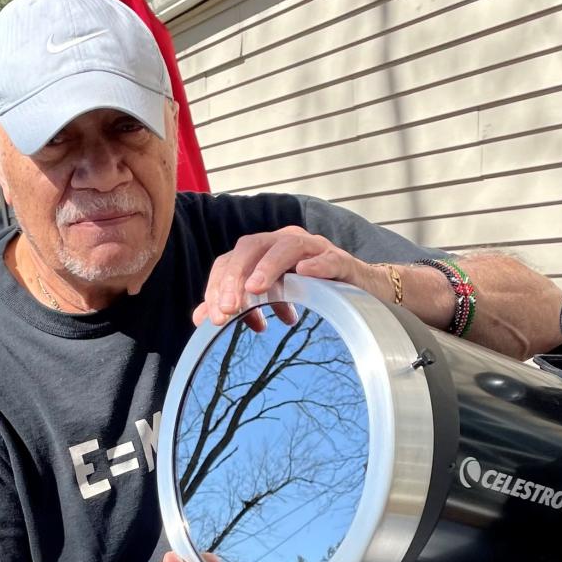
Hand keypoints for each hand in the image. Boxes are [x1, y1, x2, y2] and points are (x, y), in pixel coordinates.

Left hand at [192, 226, 378, 330]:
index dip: (218, 285)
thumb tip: (200, 320)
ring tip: (256, 289)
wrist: (360, 292)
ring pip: (286, 246)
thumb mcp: (272, 299)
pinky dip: (314, 264)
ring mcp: (313, 248)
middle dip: (236, 277)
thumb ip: (240, 306)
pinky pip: (327, 257)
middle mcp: (285, 242)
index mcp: (264, 251)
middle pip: (252, 247)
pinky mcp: (340, 260)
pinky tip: (304, 275)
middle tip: (228, 308)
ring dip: (268, 267)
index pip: (231, 260)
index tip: (213, 317)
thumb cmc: (313, 292)